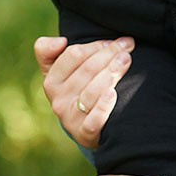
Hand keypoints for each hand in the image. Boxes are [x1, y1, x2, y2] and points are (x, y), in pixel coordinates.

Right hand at [35, 33, 132, 148]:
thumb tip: (61, 42)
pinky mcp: (84, 133)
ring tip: (126, 60)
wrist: (84, 125)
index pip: (74, 54)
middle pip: (87, 70)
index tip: (113, 42)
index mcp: (51, 81)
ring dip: (111, 72)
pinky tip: (113, 93)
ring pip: (92, 91)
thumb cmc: (75, 88)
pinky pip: (94, 120)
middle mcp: (58, 100)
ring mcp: (71, 118)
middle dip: (110, 54)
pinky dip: (103, 106)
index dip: (96, 45)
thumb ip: (47, 50)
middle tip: (128, 45)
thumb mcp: (57, 69)